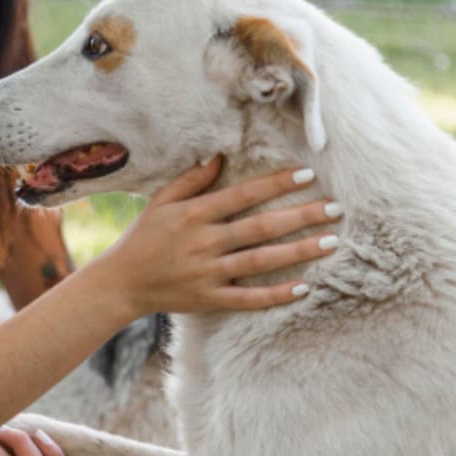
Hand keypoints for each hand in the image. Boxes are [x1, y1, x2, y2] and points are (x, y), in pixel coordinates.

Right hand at [92, 157, 340, 314]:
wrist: (121, 283)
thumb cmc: (143, 238)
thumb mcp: (160, 202)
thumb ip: (191, 181)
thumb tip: (219, 156)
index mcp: (193, 215)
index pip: (243, 195)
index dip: (275, 184)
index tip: (307, 175)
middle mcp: (204, 242)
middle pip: (261, 227)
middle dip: (300, 216)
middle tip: (334, 209)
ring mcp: (208, 272)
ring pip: (260, 261)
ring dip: (297, 251)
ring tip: (330, 241)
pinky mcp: (209, 298)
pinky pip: (248, 298)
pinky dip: (275, 295)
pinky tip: (304, 287)